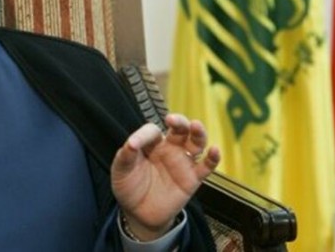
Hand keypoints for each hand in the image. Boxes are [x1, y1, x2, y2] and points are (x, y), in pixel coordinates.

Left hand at [110, 114, 219, 240]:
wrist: (139, 214)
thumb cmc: (129, 187)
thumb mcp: (121, 171)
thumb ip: (125, 156)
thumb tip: (130, 143)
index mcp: (151, 143)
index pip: (152, 131)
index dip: (143, 135)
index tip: (133, 145)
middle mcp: (169, 148)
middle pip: (180, 129)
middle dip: (179, 121)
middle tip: (172, 119)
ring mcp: (182, 162)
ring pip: (196, 142)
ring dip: (198, 133)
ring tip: (196, 126)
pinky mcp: (192, 179)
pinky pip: (206, 166)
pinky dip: (213, 158)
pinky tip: (214, 150)